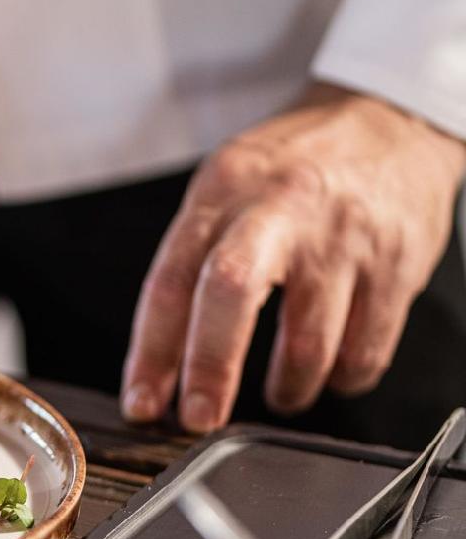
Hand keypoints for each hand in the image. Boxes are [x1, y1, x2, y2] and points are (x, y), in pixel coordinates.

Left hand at [121, 83, 465, 432]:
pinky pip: (365, 350)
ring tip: (281, 394)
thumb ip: (194, 259)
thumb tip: (164, 359)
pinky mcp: (396, 264)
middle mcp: (279, 209)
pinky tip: (330, 372)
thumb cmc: (295, 167)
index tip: (143, 402)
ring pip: (307, 342)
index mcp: (222, 192)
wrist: (391, 119)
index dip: (152, 352)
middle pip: (230, 294)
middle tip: (199, 419)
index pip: (170, 280)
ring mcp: (342, 238)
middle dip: (210, 370)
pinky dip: (342, 378)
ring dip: (287, 389)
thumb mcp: (227, 185)